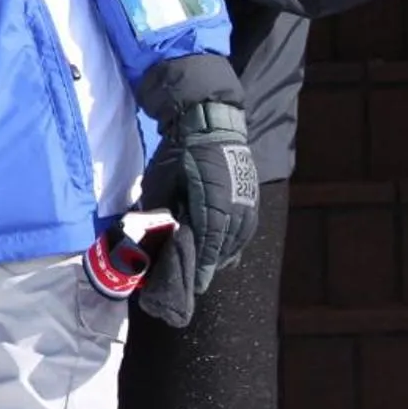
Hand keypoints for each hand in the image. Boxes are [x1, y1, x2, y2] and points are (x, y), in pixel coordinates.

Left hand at [137, 54, 259, 312]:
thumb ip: (162, 211)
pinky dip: (235, 242)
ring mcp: (247, 202)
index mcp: (212, 201)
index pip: (208, 243)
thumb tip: (156, 238)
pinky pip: (245, 228)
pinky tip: (225, 250)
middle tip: (197, 282)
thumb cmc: (179, 152)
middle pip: (225, 246)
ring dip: (223, 255)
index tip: (195, 285)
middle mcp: (235, 205)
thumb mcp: (163, 181)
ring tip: (210, 269)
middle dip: (211, 265)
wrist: (210, 123)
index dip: (202, 266)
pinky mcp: (252, 197)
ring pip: (238, 239)